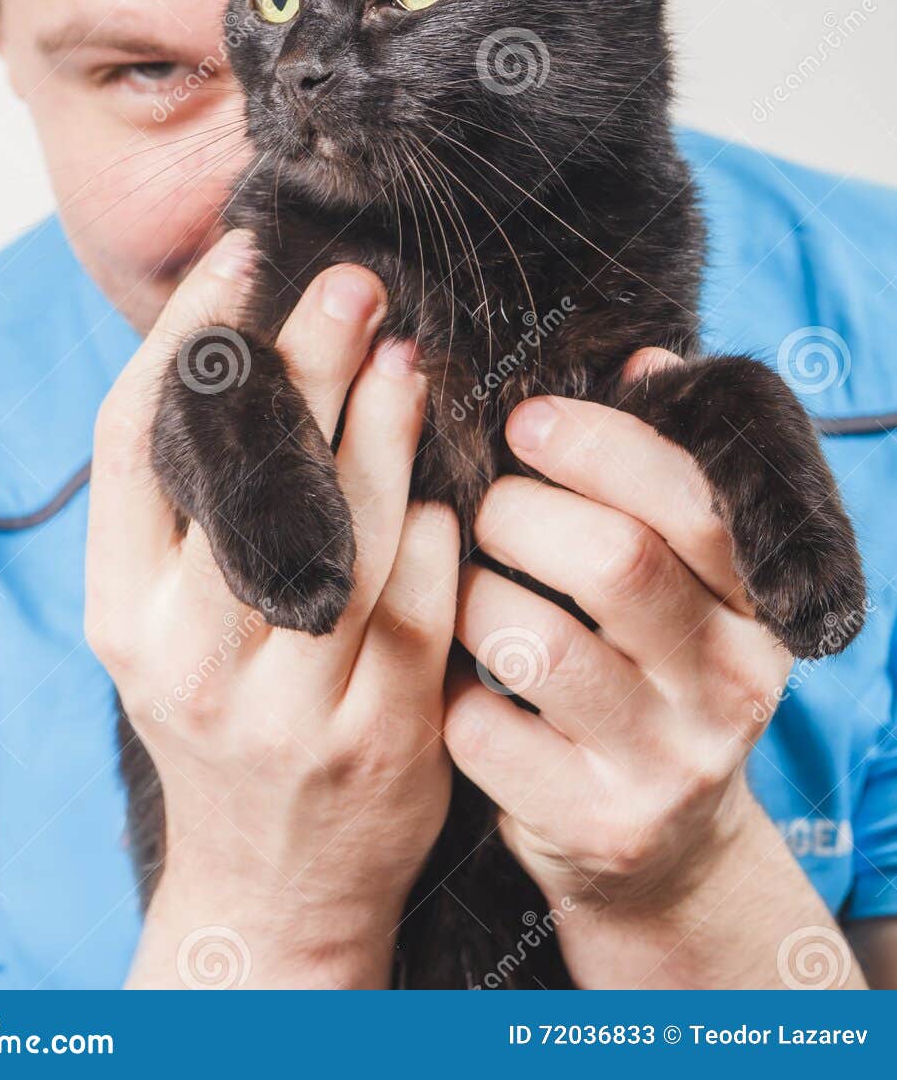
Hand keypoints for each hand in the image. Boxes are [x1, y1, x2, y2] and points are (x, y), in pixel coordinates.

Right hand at [86, 231, 458, 988]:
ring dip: (382, 431)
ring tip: (408, 358)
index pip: (137, 440)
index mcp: (120, 610)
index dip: (189, 335)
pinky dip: (432, 539)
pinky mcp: (377, 740)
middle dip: (303, 360)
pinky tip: (441, 499)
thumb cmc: (222, 720)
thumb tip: (243, 347)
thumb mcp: (165, 626)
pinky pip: (416, 608)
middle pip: (247, 473)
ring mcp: (284, 704)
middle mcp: (186, 657)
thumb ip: (191, 512)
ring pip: (343, 534)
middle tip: (355, 283)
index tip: (241, 258)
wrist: (269, 890)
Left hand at [445, 350, 864, 987]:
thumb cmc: (648, 670)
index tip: (524, 420)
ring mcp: (669, 764)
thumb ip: (662, 472)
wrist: (662, 851)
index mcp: (757, 605)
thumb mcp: (682, 580)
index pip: (691, 499)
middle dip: (519, 513)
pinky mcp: (596, 826)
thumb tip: (646, 356)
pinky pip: (483, 728)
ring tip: (466, 594)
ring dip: (472, 599)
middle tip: (485, 513)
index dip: (597, 444)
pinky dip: (450, 692)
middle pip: (614, 560)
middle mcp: (732, 685)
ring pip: (535, 641)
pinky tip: (460, 683)